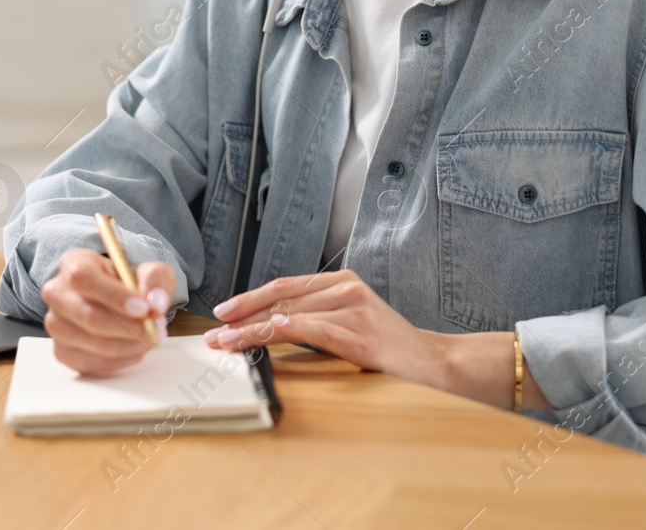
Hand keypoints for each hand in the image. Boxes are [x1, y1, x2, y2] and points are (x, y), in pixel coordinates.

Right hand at [40, 247, 173, 375]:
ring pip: (95, 344)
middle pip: (89, 316)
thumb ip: (156, 280)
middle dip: (129, 327)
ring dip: (131, 345)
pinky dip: (122, 359)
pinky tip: (135, 347)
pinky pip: (95, 363)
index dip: (115, 296)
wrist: (114, 301)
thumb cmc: (127, 284)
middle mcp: (57, 294)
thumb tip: (156, 304)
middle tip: (156, 329)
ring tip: (150, 337)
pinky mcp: (62, 352)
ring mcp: (56, 325)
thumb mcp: (148, 271)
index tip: (144, 308)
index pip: (84, 278)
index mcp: (73, 264)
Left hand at [203, 269, 546, 408]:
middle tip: (214, 328)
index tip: (223, 313)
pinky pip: (315, 328)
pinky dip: (289, 329)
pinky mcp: (360, 332)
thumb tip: (270, 326)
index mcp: (341, 281)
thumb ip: (317, 317)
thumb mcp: (349, 323)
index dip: (250, 298)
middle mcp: (345, 287)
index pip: (285, 286)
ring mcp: (354, 307)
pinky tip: (268, 332)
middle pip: (282, 296)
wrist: (432, 363)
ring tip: (226, 342)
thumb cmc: (388, 347)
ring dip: (253, 330)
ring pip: (291, 313)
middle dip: (243, 313)